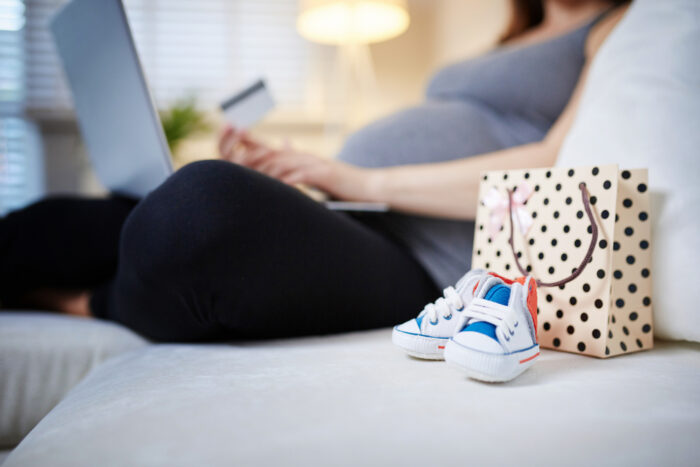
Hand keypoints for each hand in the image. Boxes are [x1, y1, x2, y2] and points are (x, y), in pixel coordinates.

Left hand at [217, 125, 380, 201]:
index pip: (271, 148)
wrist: (370, 187)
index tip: (231, 149)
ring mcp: (314, 163)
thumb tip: (288, 170)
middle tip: (230, 165)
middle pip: (271, 153)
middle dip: (250, 158)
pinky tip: (271, 188)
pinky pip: (298, 175)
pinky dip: (283, 181)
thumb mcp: (320, 176)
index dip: (251, 146)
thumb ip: (301, 171)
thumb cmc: (344, 186)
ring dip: (262, 171)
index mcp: (302, 157)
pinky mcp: (323, 174)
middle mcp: (305, 156)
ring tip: (245, 179)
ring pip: (281, 163)